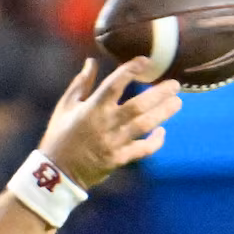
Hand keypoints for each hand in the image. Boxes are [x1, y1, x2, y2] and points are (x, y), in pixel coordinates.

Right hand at [39, 58, 180, 190]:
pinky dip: (155, 142)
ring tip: (177, 102)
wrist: (56, 172)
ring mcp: (114, 143)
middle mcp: (106, 124)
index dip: (130, 70)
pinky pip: (142, 150)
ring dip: (163, 113)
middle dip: (159, 94)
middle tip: (176, 85)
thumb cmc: (59, 136)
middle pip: (138, 105)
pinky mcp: (119, 159)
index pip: (114, 84)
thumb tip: (91, 61)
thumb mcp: (65, 107)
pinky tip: (162, 132)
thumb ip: (80, 84)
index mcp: (92, 108)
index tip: (145, 61)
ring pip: (144, 125)